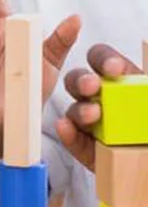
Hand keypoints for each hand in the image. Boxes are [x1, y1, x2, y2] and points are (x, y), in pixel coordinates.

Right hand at [56, 43, 138, 173]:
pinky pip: (74, 140)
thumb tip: (146, 56)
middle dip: (82, 81)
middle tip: (92, 86)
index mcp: (128, 84)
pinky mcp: (90, 151)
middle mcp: (109, 101)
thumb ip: (147, 84)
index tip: (113, 68)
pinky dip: (68, 134)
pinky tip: (67, 129)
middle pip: (81, 82)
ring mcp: (97, 126)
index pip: (106, 62)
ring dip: (79, 109)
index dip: (104, 60)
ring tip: (91, 115)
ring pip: (75, 111)